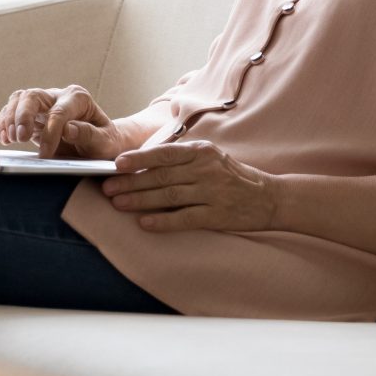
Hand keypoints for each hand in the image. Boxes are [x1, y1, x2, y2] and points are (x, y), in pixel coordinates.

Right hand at [0, 84, 135, 159]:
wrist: (100, 144)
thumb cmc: (105, 142)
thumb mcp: (104, 142)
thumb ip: (89, 134)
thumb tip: (67, 129)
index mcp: (79, 98)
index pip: (59, 112)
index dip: (50, 132)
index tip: (46, 154)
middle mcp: (59, 96)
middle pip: (32, 96)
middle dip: (23, 116)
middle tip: (20, 138)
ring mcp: (44, 104)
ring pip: (19, 99)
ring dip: (10, 118)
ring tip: (10, 139)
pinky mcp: (32, 115)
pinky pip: (12, 110)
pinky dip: (4, 122)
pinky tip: (5, 137)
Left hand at [99, 140, 278, 232]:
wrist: (268, 197)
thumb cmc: (232, 177)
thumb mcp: (210, 158)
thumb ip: (182, 159)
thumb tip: (143, 165)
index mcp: (202, 152)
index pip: (164, 154)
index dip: (139, 159)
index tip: (117, 164)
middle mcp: (206, 170)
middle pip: (162, 176)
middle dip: (131, 183)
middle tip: (107, 188)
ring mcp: (212, 193)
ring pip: (169, 196)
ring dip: (140, 200)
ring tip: (118, 204)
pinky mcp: (217, 215)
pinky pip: (184, 218)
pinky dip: (162, 221)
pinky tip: (144, 223)